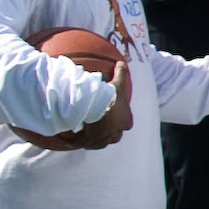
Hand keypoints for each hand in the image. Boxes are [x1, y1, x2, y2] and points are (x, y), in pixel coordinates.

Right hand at [14, 79, 128, 152]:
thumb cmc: (109, 98)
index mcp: (126, 122)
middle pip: (115, 136)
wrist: (93, 110)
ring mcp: (104, 140)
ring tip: (92, 132)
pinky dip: (88, 142)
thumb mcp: (117, 83)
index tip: (113, 116)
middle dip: (111, 132)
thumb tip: (122, 63)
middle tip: (102, 125)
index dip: (120, 120)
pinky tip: (83, 138)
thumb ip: (121, 73)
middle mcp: (117, 133)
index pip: (126, 124)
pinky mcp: (91, 143)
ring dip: (99, 138)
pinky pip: (91, 145)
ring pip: (104, 141)